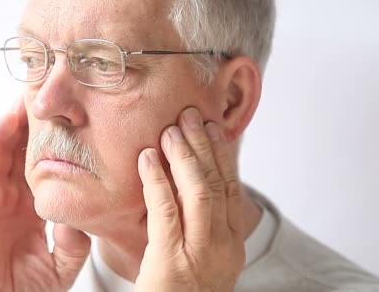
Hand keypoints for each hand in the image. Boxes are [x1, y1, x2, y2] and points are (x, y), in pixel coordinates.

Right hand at [0, 98, 89, 291]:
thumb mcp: (61, 263)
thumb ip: (75, 238)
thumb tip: (83, 214)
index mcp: (30, 208)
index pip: (45, 164)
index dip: (58, 140)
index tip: (79, 119)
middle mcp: (10, 196)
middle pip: (23, 147)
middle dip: (38, 120)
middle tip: (57, 93)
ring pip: (2, 145)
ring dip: (15, 118)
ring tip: (33, 92)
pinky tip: (8, 116)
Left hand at [135, 108, 245, 291]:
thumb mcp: (203, 258)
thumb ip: (202, 224)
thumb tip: (190, 184)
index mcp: (231, 243)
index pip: (232, 189)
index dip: (223, 155)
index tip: (213, 128)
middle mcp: (223, 246)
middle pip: (219, 183)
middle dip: (205, 145)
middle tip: (191, 115)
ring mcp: (200, 254)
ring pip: (199, 192)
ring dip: (185, 156)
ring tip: (171, 129)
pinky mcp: (171, 262)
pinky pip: (166, 211)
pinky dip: (157, 181)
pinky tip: (146, 159)